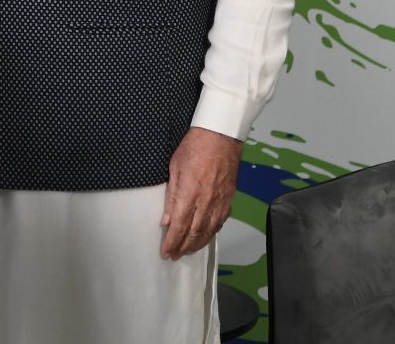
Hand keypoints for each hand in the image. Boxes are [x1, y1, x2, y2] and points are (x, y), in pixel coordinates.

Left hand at [160, 126, 243, 259]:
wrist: (220, 137)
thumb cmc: (194, 147)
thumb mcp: (174, 167)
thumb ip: (171, 196)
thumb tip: (166, 219)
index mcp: (190, 194)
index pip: (179, 226)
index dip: (172, 242)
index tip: (165, 252)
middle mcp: (206, 202)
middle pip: (194, 233)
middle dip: (183, 247)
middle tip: (174, 256)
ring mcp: (220, 203)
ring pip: (208, 231)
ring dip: (196, 245)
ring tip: (186, 252)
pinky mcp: (228, 200)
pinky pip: (219, 223)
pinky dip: (210, 234)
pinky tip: (203, 238)